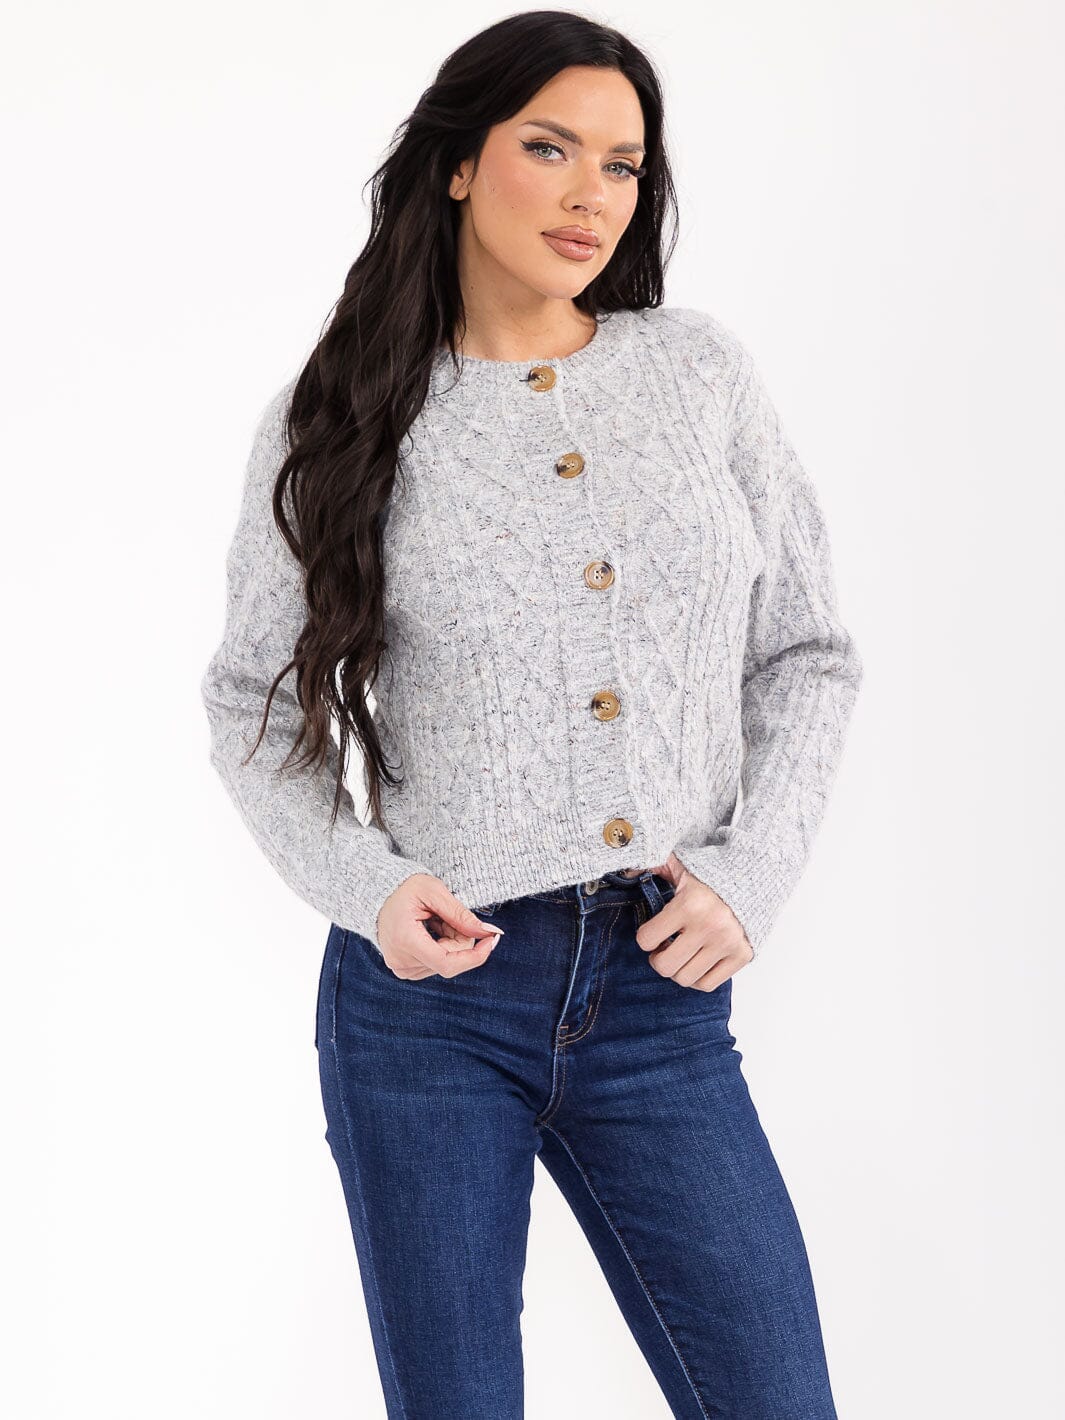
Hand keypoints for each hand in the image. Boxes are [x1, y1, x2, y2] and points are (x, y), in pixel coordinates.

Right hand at [375, 874, 503, 979]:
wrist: (378, 894)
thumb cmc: (404, 888)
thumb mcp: (434, 892)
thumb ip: (461, 915)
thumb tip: (488, 932)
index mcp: (406, 941)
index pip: (448, 964)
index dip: (475, 956)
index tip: (491, 939)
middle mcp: (401, 961)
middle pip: (451, 961)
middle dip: (460, 939)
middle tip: (449, 916)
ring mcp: (401, 968)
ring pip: (446, 963)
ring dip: (450, 943)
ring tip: (435, 921)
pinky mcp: (404, 970)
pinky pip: (436, 964)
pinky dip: (442, 947)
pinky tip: (431, 930)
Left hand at [633, 851, 753, 989]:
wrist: (754, 876)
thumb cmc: (711, 873)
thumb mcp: (680, 865)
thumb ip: (651, 865)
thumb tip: (625, 872)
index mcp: (689, 905)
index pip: (647, 939)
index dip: (645, 938)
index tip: (652, 932)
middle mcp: (709, 927)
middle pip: (665, 966)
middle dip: (658, 959)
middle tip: (663, 948)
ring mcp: (727, 944)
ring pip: (685, 978)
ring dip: (677, 969)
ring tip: (680, 953)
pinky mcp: (742, 955)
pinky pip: (708, 984)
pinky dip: (697, 978)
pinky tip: (696, 961)